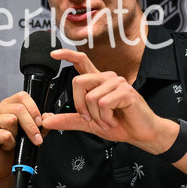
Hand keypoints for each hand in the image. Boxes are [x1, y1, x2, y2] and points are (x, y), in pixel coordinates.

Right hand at [0, 91, 44, 179]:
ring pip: (11, 120)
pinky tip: (6, 146)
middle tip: (37, 138)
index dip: (33, 109)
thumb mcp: (32, 134)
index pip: (22, 97)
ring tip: (14, 141)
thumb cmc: (16, 148)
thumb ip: (41, 124)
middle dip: (31, 126)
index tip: (40, 123)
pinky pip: (5, 134)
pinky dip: (10, 144)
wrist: (4, 166)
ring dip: (17, 135)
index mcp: (7, 106)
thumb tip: (48, 116)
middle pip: (18, 109)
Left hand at [41, 49, 170, 151]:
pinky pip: (103, 104)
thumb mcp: (89, 123)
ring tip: (108, 120)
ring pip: (91, 97)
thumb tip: (46, 119)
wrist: (140, 134)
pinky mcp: (126, 91)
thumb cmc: (119, 124)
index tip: (54, 54)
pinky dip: (106, 118)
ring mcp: (117, 83)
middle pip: (78, 82)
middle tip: (91, 119)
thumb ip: (68, 120)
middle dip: (80, 106)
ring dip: (96, 117)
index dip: (67, 55)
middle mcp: (106, 78)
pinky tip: (114, 120)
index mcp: (97, 82)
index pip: (82, 61)